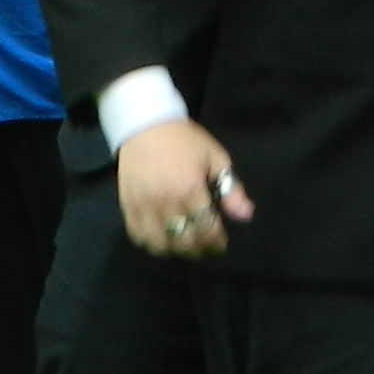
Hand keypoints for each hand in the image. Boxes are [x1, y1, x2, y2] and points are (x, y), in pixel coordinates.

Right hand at [119, 118, 250, 257]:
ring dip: (174, 249)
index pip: (207, 229)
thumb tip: (246, 216)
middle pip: (184, 242)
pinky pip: (137, 236)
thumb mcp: (215, 157)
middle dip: (198, 249)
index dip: (217, 242)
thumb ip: (232, 189)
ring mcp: (144, 206)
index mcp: (191, 189)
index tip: (221, 243)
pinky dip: (151, 243)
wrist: (145, 124)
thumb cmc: (185, 140)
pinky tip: (161, 237)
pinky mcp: (127, 206)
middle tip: (204, 245)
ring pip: (159, 244)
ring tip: (183, 243)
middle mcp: (167, 202)